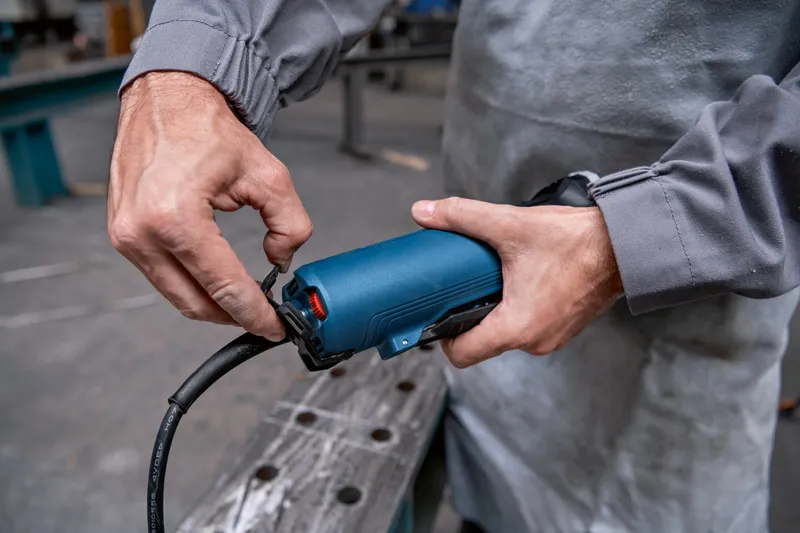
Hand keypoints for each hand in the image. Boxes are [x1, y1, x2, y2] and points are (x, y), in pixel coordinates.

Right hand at [108, 72, 311, 339]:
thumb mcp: (268, 175)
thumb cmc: (207, 130)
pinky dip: (192, 284)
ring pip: (176, 295)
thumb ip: (289, 225)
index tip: (275, 328)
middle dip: (234, 316)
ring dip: (213, 303)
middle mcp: (142, 232)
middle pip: (196, 303)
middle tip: (264, 317)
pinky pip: (161, 276)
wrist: (166, 102)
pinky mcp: (122, 235)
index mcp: (176, 218)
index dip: (255, 315)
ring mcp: (126, 236)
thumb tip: (282, 261)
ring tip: (244, 299)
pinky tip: (216, 278)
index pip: (224, 287)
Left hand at [411, 198, 622, 367]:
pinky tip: (519, 282)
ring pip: (507, 333)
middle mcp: (534, 342)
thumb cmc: (576, 241)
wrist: (625, 244)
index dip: (443, 337)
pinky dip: (518, 309)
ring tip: (494, 280)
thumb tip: (425, 211)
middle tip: (465, 287)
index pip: (462, 355)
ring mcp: (552, 338)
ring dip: (496, 311)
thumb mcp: (509, 225)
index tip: (438, 314)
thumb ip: (462, 216)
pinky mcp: (563, 328)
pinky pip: (529, 327)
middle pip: (483, 342)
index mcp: (516, 327)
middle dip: (470, 316)